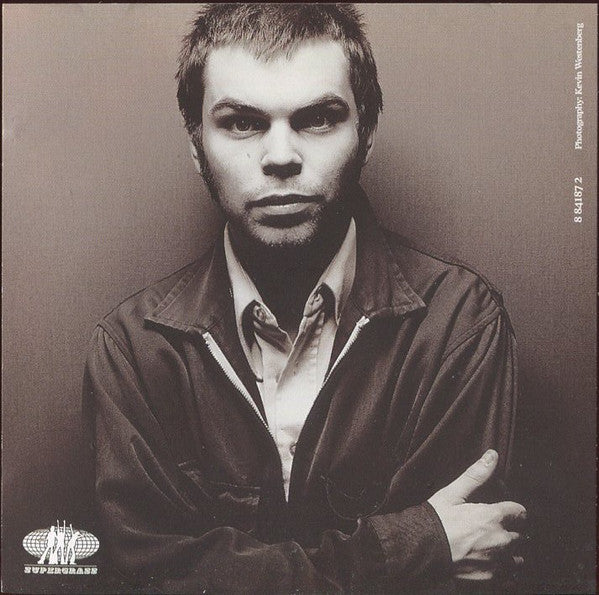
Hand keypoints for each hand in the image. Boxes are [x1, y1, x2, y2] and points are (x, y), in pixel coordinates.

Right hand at [427, 449, 525, 580]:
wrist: (420, 549)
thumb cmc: (436, 519)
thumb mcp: (453, 493)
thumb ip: (476, 475)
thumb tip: (493, 455)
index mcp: (493, 517)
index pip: (520, 512)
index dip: (513, 510)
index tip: (505, 511)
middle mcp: (500, 540)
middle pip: (521, 535)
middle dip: (511, 530)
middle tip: (494, 527)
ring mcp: (496, 561)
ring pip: (517, 556)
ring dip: (510, 551)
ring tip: (495, 546)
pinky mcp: (489, 577)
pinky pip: (507, 574)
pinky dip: (503, 568)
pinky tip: (489, 561)